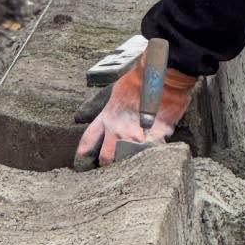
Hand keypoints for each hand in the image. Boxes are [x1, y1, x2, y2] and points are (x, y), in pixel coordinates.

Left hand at [73, 54, 197, 167]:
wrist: (162, 77)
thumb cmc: (140, 79)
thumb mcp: (115, 93)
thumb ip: (107, 109)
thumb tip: (96, 117)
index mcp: (106, 117)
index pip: (89, 140)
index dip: (83, 154)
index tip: (82, 163)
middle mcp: (117, 130)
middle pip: (106, 158)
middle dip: (107, 164)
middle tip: (112, 167)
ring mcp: (135, 136)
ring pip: (127, 159)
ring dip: (130, 161)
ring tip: (135, 165)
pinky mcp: (155, 138)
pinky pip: (151, 153)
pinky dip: (153, 154)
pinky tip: (155, 155)